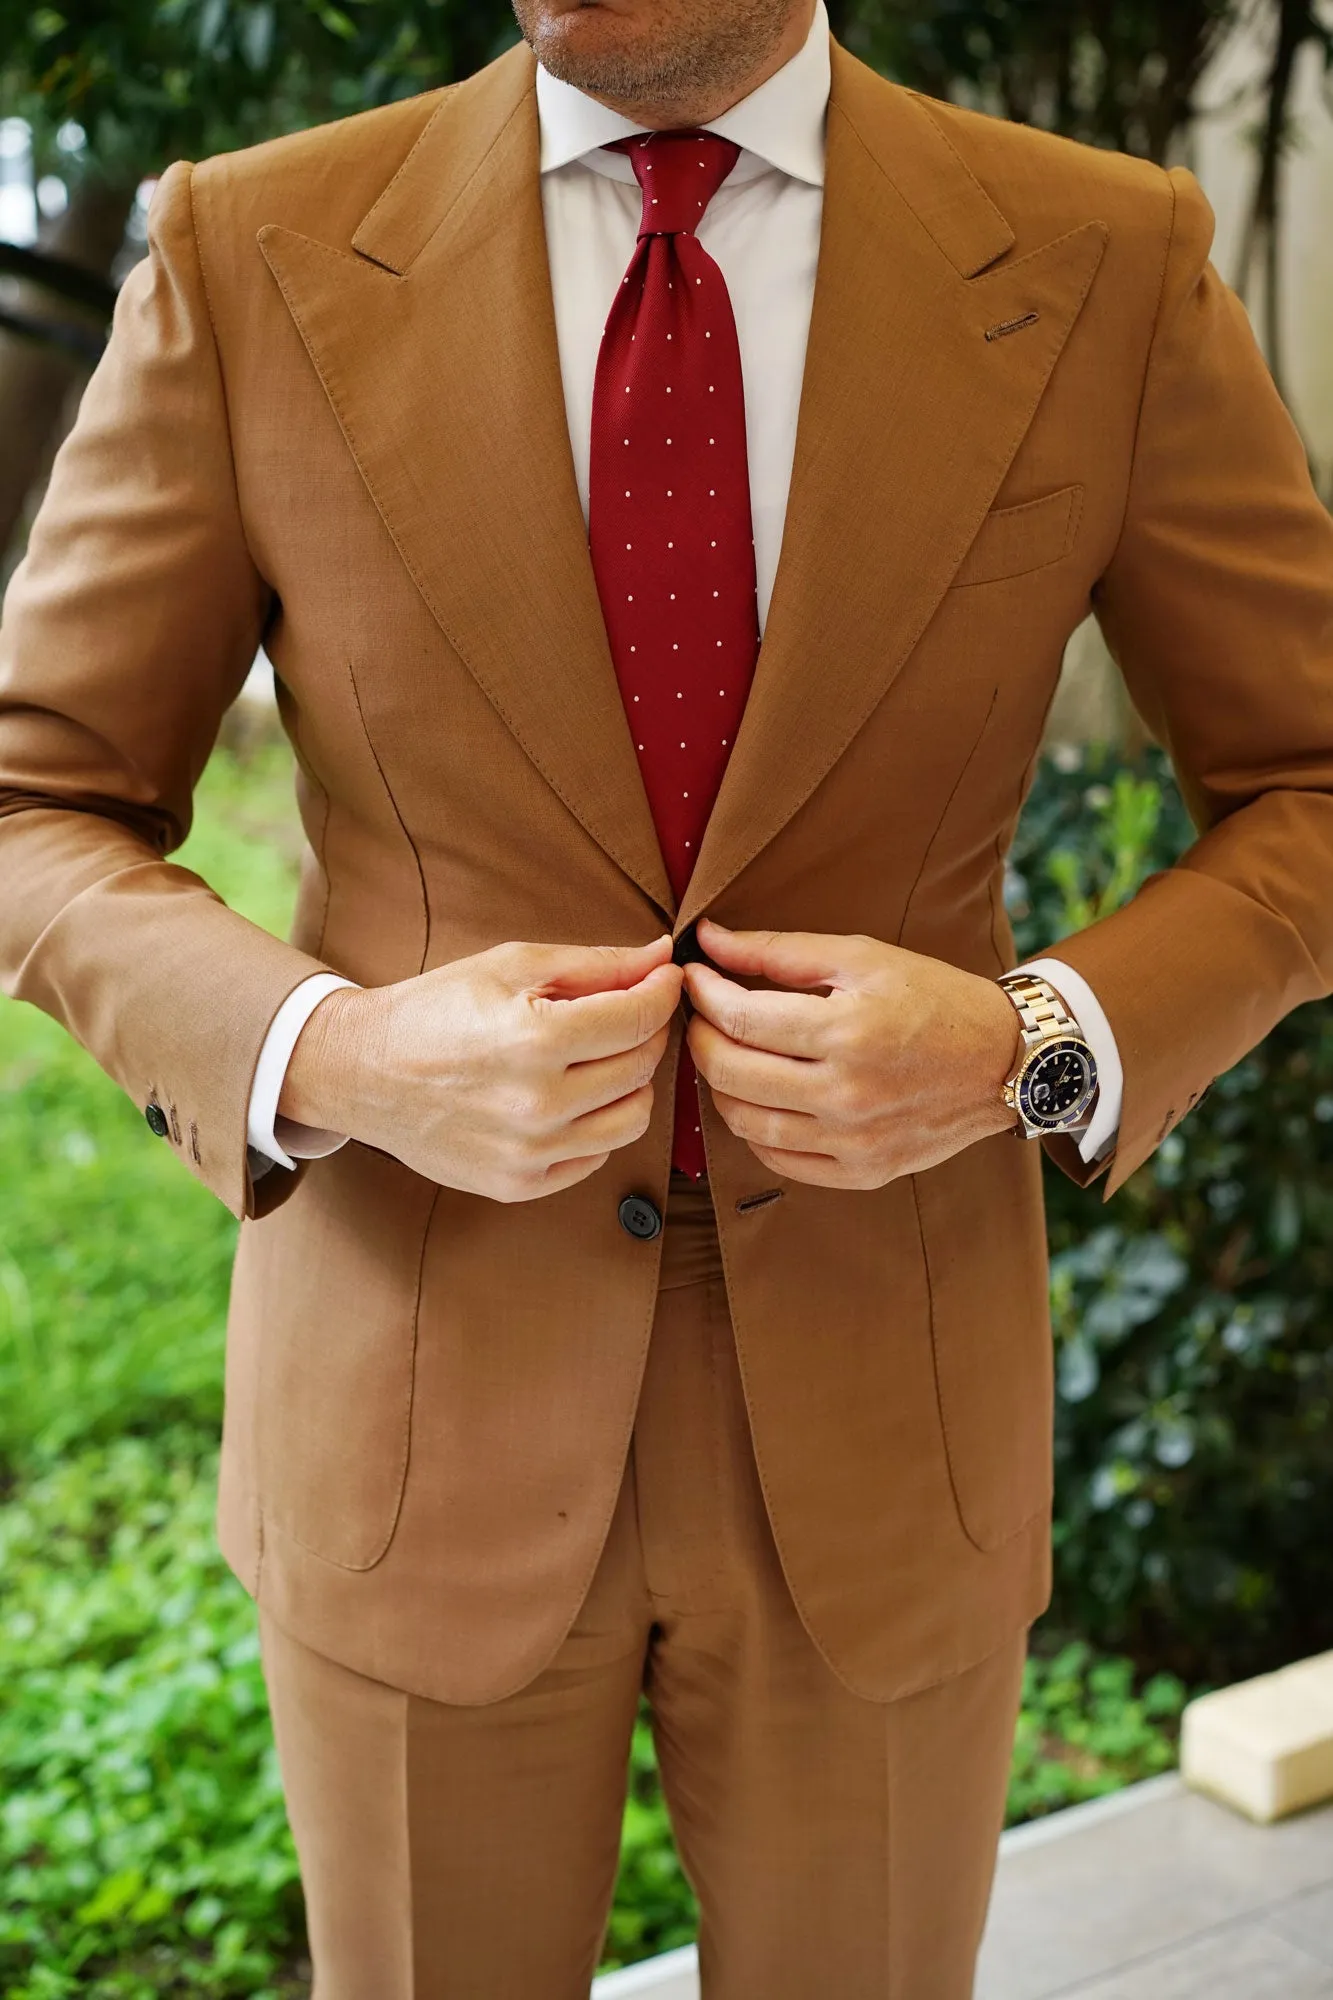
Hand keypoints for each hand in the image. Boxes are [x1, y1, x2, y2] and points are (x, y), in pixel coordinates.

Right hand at [281, 936, 682, 1201]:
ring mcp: (529, 1152)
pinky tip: (572, 1096)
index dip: (663, 992)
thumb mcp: (512, 966)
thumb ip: (595, 964)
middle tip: (629, 1012)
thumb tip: (660, 958)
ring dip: (632, 1083)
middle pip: (641, 1067)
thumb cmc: (436, 1009)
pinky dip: (597, 1124)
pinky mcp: (518, 1184)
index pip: (640, 1019)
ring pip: (632, 1119)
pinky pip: (595, 1156)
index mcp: (536, 1040)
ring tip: (603, 1057)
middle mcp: (537, 1104)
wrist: (363, 1072)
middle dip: (648, 1031)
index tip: (664, 979)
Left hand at [684, 920, 1021, 1188]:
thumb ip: (778, 950)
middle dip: (699, 1038)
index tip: (694, 977)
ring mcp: (853, 1140)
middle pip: (729, 1073)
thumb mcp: (862, 957)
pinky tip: (762, 1096)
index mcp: (847, 1032)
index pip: (739, 1020)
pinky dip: (754, 1128)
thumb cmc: (933, 999)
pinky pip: (777, 1159)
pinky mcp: (862, 1171)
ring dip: (719, 1085)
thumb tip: (708, 940)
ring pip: (744, 1122)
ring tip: (728, 1053)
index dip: (703, 995)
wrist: (1004, 1061)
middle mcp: (847, 1094)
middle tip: (702, 1015)